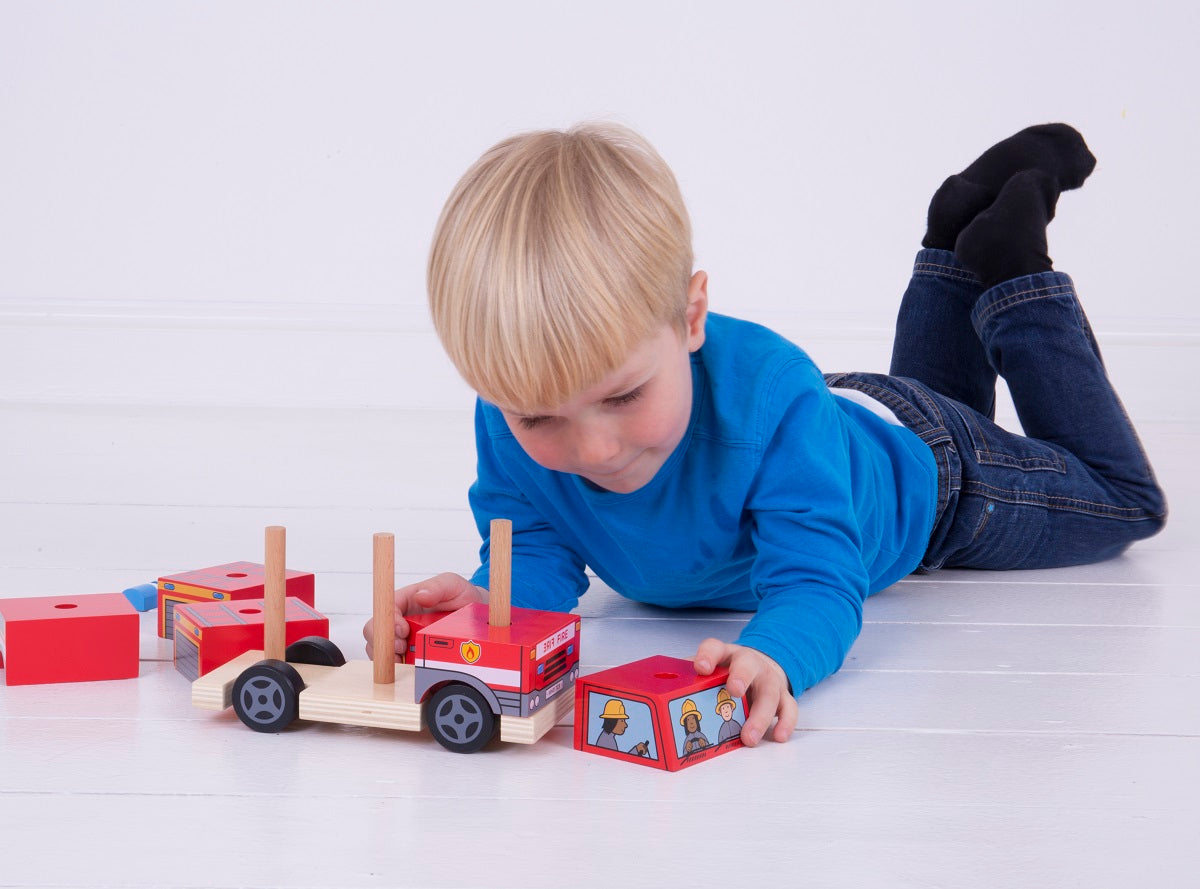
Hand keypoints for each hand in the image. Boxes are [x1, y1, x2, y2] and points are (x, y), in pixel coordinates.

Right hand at [362, 573, 485, 659]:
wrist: (475, 614)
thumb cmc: (460, 596)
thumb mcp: (453, 585)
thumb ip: (438, 587)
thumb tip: (421, 595)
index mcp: (405, 600)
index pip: (385, 610)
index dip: (388, 622)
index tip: (403, 631)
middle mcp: (400, 620)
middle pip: (375, 631)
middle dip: (384, 643)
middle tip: (402, 649)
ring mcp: (404, 638)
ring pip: (381, 650)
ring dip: (389, 658)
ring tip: (405, 662)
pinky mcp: (411, 654)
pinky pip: (396, 664)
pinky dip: (398, 669)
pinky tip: (411, 669)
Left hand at [693, 639, 796, 746]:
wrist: (762, 668)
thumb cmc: (729, 673)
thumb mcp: (712, 670)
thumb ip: (691, 679)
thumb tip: (659, 695)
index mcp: (726, 655)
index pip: (715, 647)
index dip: (707, 655)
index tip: (701, 667)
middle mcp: (750, 663)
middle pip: (748, 664)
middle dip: (741, 676)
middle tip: (734, 692)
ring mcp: (768, 679)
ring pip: (770, 692)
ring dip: (760, 715)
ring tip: (749, 737)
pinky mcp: (783, 696)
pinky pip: (789, 708)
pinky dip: (785, 723)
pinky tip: (778, 737)